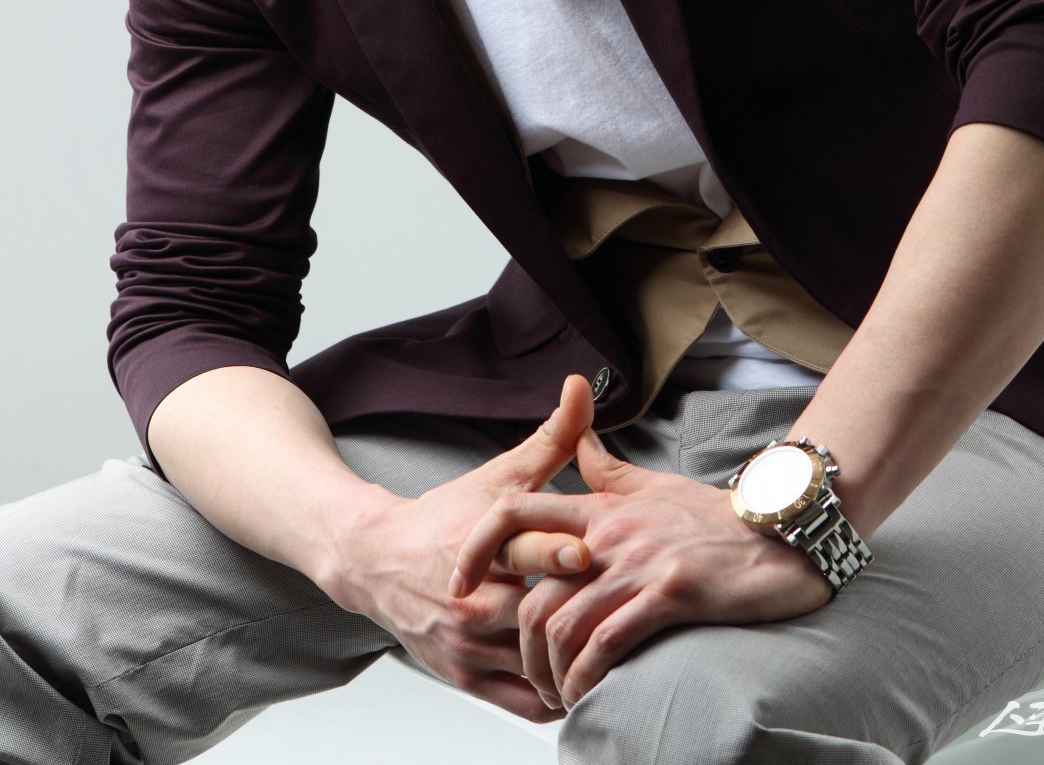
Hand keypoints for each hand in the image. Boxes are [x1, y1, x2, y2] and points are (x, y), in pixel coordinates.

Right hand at [319, 374, 595, 721]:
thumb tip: (582, 386)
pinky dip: (554, 697)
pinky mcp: (463, 676)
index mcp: (479, 543)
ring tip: (621, 655)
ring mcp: (465, 643)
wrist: (376, 561)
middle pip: (527, 613)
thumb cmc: (447, 514)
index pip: (518, 549)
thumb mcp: (498, 475)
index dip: (553, 552)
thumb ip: (551, 437)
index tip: (586, 552)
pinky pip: (520, 701)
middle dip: (574, 615)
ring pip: (528, 664)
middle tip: (624, 617)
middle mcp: (470, 598)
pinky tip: (586, 684)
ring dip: (572, 661)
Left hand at [450, 424, 833, 709]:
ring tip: (559, 694)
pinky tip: (587, 694)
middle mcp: (610, 533)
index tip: (462, 584)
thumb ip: (609, 474)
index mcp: (601, 508)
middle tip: (528, 675)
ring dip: (550, 672)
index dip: (478, 547)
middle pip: (531, 591)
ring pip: (562, 624)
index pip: (515, 511)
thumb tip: (579, 445)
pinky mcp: (670, 592)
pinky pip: (607, 642)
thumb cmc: (716, 518)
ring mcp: (638, 563)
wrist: (779, 532)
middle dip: (518, 645)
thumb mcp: (654, 486)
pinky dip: (586, 677)